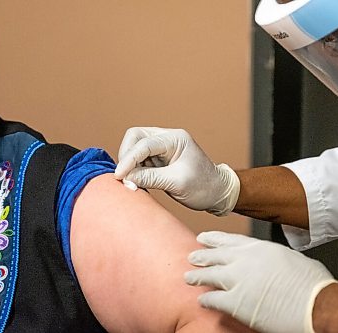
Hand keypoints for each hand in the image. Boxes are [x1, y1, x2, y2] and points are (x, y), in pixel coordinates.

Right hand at [115, 127, 239, 215]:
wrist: (217, 193)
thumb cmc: (204, 186)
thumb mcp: (177, 183)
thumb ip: (150, 178)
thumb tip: (126, 178)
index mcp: (176, 139)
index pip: (145, 143)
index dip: (129, 159)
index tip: (120, 176)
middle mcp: (167, 139)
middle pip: (135, 137)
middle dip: (126, 156)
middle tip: (124, 177)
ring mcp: (162, 148)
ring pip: (134, 148)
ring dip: (129, 164)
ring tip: (132, 182)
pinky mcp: (158, 159)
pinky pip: (138, 159)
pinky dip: (133, 170)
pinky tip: (136, 182)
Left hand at [184, 231, 337, 332]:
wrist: (317, 304)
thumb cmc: (312, 283)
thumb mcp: (291, 257)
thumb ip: (273, 256)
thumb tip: (271, 261)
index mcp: (259, 248)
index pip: (229, 240)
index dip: (214, 239)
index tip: (203, 238)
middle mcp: (245, 260)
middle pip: (216, 255)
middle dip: (202, 256)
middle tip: (192, 256)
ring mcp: (238, 280)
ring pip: (210, 275)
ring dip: (198, 276)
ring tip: (189, 277)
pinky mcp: (236, 302)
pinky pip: (214, 299)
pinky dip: (206, 299)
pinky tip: (201, 300)